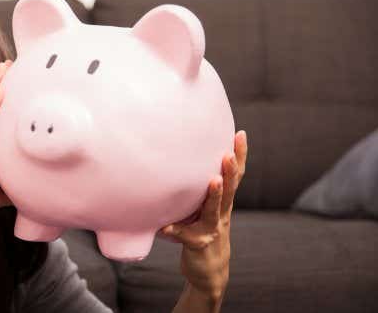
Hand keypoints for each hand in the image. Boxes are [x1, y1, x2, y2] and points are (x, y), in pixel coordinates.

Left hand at [157, 130, 247, 298]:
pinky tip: (164, 227)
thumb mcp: (202, 209)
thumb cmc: (201, 232)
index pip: (235, 175)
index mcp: (222, 202)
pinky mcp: (197, 244)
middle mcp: (221, 213)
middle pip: (230, 189)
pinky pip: (184, 236)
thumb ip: (196, 190)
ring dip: (215, 195)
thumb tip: (177, 160)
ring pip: (214, 211)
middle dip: (230, 170)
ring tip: (214, 180)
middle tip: (228, 153)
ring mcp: (211, 229)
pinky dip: (174, 230)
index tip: (241, 134)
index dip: (240, 155)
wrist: (208, 271)